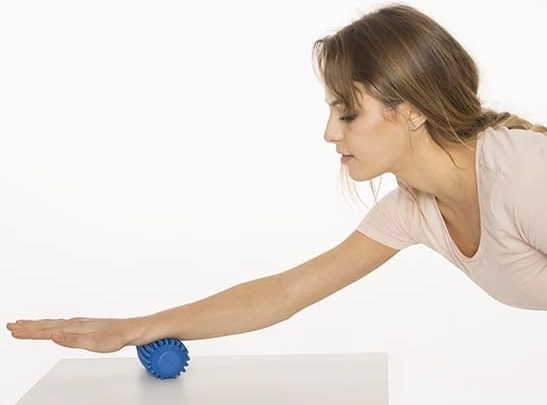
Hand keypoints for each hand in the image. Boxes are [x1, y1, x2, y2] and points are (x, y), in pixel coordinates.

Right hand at [6, 317, 143, 352]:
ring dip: (36, 324)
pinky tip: (48, 325)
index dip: (29, 332)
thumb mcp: (93, 343)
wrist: (128, 330)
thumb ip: (71, 340)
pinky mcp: (82, 325)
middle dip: (27, 326)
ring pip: (51, 323)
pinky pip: (60, 323)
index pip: (46, 331)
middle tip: (10, 326)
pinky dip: (49, 324)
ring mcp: (78, 323)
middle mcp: (74, 323)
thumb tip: (53, 335)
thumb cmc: (113, 338)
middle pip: (45, 325)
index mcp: (73, 327)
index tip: (13, 331)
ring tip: (23, 323)